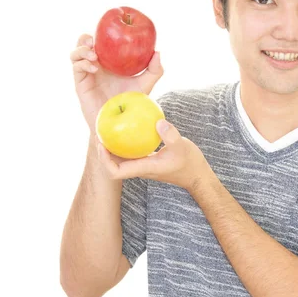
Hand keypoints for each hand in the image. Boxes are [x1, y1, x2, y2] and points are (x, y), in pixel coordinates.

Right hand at [70, 33, 163, 131]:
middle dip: (85, 38)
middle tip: (94, 40)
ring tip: (93, 55)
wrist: (120, 122)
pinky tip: (94, 68)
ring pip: (75, 54)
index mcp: (109, 61)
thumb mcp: (146, 84)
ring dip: (81, 50)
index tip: (110, 30)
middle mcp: (96, 64)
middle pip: (83, 43)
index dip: (101, 33)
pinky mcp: (81, 84)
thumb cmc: (131, 102)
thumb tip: (158, 52)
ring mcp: (87, 73)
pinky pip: (77, 68)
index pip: (101, 41)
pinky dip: (83, 64)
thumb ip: (154, 70)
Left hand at [96, 119, 213, 191]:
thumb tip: (158, 121)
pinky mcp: (148, 160)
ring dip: (113, 146)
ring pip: (121, 159)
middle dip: (103, 151)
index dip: (104, 160)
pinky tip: (128, 128)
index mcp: (144, 168)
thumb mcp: (182, 146)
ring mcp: (144, 165)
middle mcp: (140, 168)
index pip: (115, 172)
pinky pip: (131, 152)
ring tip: (110, 128)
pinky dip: (125, 143)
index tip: (102, 144)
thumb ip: (170, 135)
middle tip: (100, 131)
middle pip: (113, 165)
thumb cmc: (190, 163)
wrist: (196, 175)